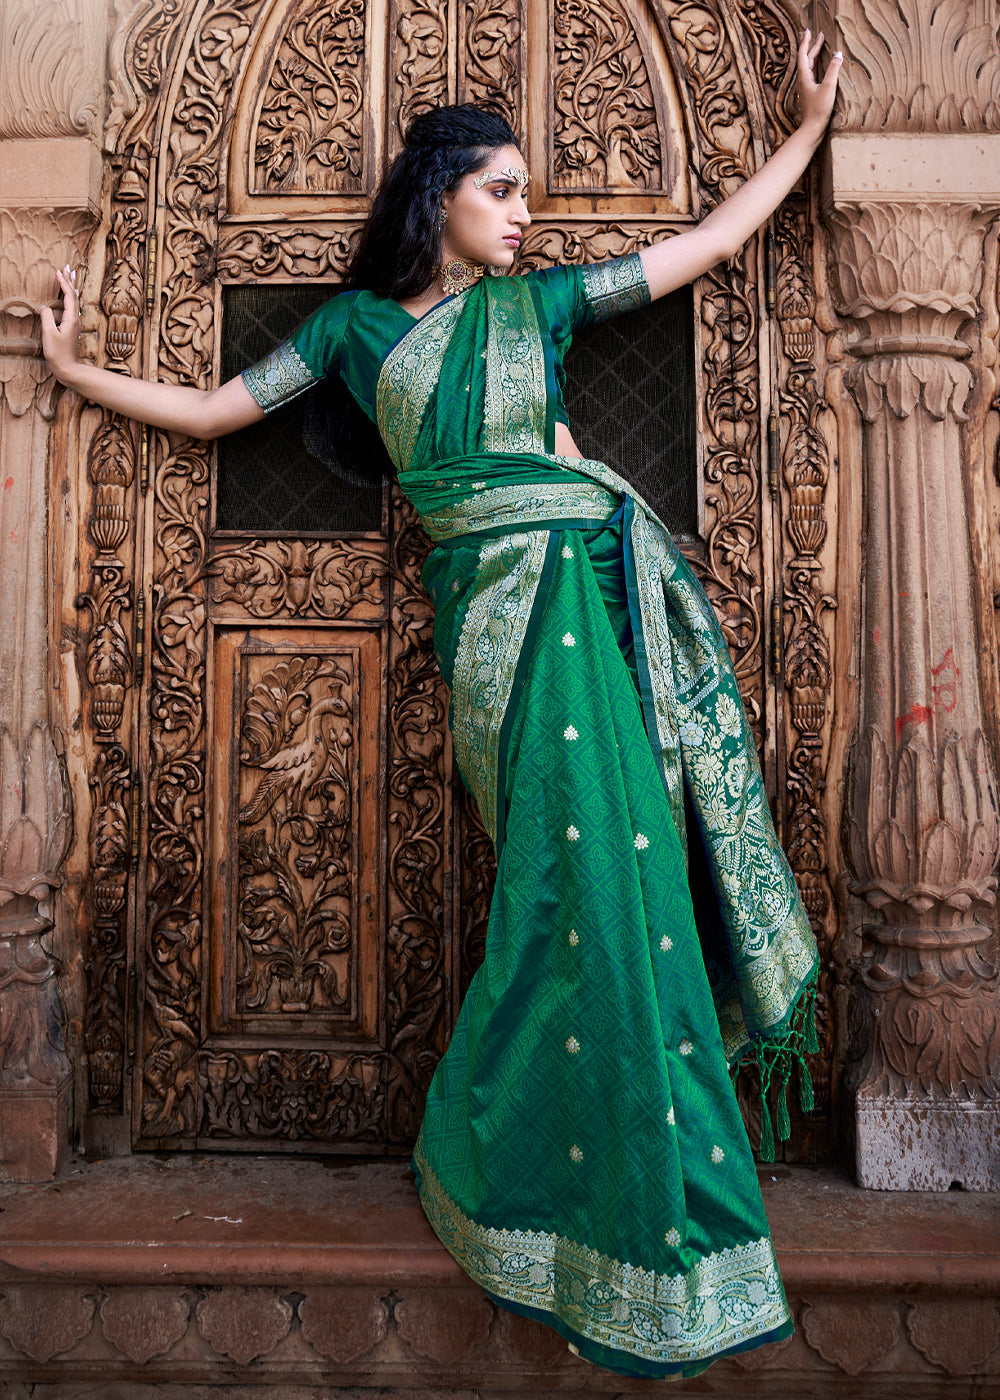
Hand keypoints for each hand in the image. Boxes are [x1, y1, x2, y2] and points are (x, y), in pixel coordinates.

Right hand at [39, 265, 81, 382]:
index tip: (58, 271)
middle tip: (68, 267)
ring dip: (71, 287)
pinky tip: (71, 296)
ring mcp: (75, 323)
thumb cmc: (58, 353)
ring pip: (74, 300)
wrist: (67, 368)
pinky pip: (73, 307)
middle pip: (74, 295)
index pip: (68, 297)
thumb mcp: (49, 334)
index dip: (64, 283)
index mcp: (71, 319)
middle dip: (70, 280)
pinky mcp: (72, 327)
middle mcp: (76, 319)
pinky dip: (71, 297)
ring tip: (70, 276)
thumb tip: (45, 307)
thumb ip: (47, 318)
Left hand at [796, 28, 841, 137]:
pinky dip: (817, 65)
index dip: (807, 42)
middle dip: (813, 46)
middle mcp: (803, 81)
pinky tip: (822, 67)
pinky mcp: (810, 93)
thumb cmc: (819, 110)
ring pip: (809, 66)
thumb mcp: (829, 87)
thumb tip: (838, 54)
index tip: (810, 31)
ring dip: (814, 55)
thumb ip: (834, 69)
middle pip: (807, 59)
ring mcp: (806, 87)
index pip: (804, 54)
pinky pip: (812, 74)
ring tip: (820, 46)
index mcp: (804, 77)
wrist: (812, 129)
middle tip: (820, 34)